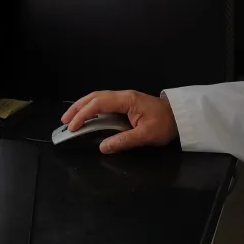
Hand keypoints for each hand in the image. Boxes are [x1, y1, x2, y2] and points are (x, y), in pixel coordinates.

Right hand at [61, 90, 178, 154]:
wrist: (179, 116)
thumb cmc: (165, 124)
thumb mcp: (146, 136)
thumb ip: (123, 141)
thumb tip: (103, 147)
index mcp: (126, 100)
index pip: (98, 104)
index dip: (83, 115)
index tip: (73, 127)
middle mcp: (123, 96)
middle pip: (94, 97)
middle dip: (77, 108)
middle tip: (64, 121)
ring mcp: (124, 98)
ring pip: (98, 98)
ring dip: (83, 107)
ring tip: (71, 118)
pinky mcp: (126, 103)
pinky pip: (104, 103)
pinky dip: (92, 108)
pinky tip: (87, 117)